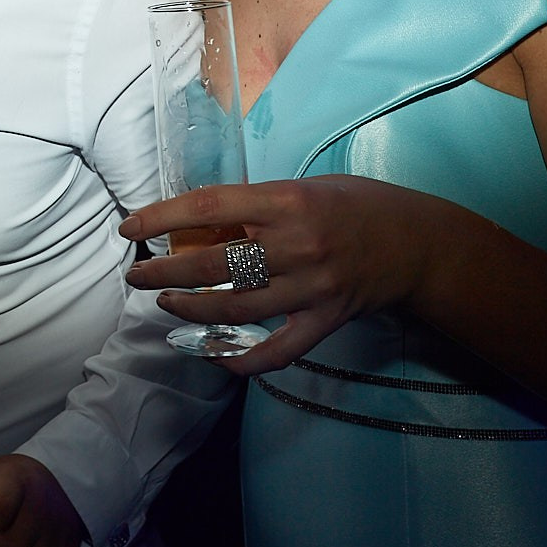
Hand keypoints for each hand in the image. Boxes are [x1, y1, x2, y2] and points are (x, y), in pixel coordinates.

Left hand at [120, 175, 432, 373]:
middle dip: (163, 272)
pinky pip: (275, 352)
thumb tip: (196, 225)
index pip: (208, 208)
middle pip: (212, 266)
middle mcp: (296, 245)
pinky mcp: (324, 321)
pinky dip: (240, 360)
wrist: (416, 242)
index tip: (130, 228)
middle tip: (137, 275)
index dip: (162, 218)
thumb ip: (255, 205)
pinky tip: (211, 354)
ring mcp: (311, 288)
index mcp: (286, 201)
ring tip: (165, 303)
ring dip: (190, 310)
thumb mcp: (302, 186)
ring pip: (234, 310)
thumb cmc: (354, 204)